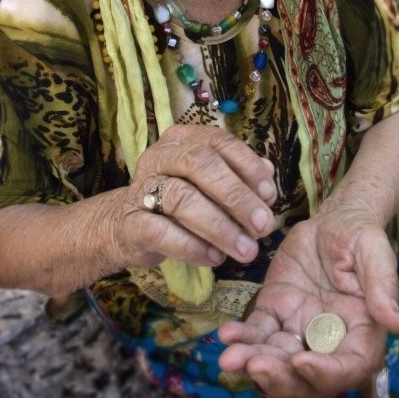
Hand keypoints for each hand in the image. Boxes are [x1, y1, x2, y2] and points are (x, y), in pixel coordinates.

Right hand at [115, 125, 276, 268]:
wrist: (129, 226)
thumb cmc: (181, 199)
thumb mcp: (212, 184)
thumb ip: (239, 176)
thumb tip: (268, 175)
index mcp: (184, 139)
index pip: (219, 142)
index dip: (248, 166)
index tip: (269, 195)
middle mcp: (160, 156)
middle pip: (199, 164)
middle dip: (236, 196)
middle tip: (263, 225)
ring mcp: (141, 188)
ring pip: (181, 198)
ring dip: (219, 226)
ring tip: (245, 249)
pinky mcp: (130, 223)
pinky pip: (161, 232)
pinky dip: (192, 247)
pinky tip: (214, 258)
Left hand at [218, 206, 398, 397]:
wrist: (333, 218)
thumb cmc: (360, 235)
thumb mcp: (375, 253)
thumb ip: (382, 287)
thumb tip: (396, 323)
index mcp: (361, 331)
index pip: (349, 367)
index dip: (326, 374)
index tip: (302, 361)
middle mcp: (329, 338)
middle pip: (308, 377)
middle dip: (281, 379)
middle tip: (256, 366)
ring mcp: (300, 326)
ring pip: (277, 358)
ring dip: (254, 363)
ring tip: (231, 359)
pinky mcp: (276, 310)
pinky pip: (258, 330)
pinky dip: (242, 337)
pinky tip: (227, 334)